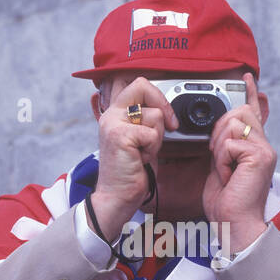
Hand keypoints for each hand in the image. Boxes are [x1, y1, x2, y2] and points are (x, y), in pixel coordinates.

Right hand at [93, 77, 177, 241]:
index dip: (157, 95)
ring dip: (157, 137)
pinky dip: (153, 149)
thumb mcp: (139, 138)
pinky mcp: (120, 136)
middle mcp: (111, 114)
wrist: (117, 196)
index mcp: (115, 112)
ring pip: (154, 114)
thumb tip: (165, 107)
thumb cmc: (130, 170)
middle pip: (142, 86)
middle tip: (167, 126)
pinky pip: (152, 133)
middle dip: (162, 106)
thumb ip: (145, 119)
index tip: (166, 115)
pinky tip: (141, 158)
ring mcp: (113, 123)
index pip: (137, 83)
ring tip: (144, 150)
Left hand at [202, 72, 274, 251]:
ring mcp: (264, 149)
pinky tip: (228, 175)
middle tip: (218, 157)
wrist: (236, 225)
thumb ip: (223, 149)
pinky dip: (222, 160)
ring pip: (233, 124)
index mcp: (255, 148)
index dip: (249, 93)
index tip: (246, 77)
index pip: (253, 113)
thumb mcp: (221, 169)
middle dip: (220, 130)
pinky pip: (230, 143)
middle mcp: (264, 145)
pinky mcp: (260, 155)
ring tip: (225, 170)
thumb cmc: (228, 204)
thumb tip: (219, 135)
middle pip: (239, 112)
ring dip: (219, 148)